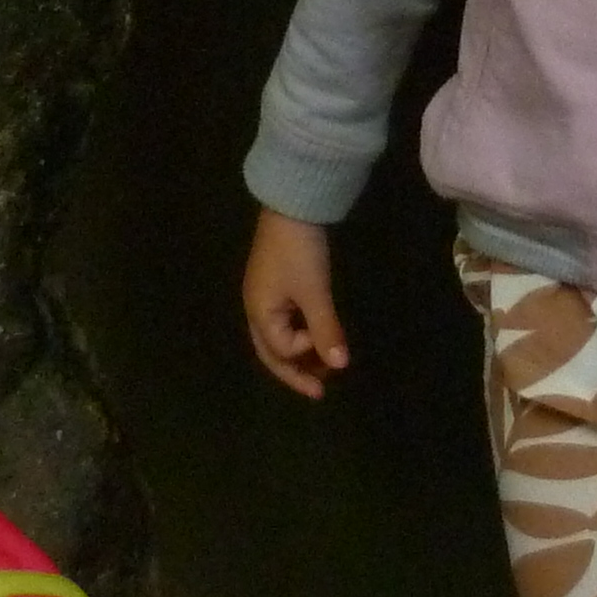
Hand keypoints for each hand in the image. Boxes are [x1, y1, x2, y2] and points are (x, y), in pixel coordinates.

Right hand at [243, 210, 351, 398]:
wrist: (293, 206)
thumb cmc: (300, 253)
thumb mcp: (314, 293)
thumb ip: (325, 330)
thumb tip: (340, 366)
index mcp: (259, 313)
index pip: (279, 350)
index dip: (304, 353)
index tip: (328, 344)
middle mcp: (256, 309)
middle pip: (272, 352)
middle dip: (295, 372)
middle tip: (320, 390)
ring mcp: (265, 296)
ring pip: (279, 337)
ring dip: (300, 354)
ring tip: (323, 368)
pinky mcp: (277, 284)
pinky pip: (286, 321)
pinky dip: (302, 334)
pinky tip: (316, 336)